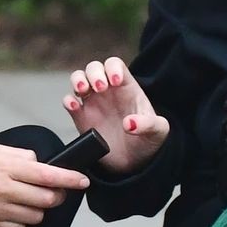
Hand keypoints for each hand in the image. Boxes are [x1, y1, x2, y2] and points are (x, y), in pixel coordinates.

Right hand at [0, 145, 89, 226]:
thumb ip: (21, 156)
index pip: (49, 175)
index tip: (83, 181)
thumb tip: (41, 163)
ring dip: (38, 209)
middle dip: (56, 196)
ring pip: (36, 216)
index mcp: (8, 168)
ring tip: (27, 200)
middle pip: (47, 200)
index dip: (70, 179)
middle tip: (54, 192)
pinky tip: (12, 211)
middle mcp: (6, 190)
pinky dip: (21, 222)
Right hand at [62, 57, 169, 174]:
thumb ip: (148, 124)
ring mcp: (92, 103)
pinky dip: (68, 101)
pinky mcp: (81, 118)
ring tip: (82, 90)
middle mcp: (107, 91)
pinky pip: (69, 102)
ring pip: (78, 79)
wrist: (134, 161)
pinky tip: (74, 106)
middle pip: (94, 68)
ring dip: (77, 80)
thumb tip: (129, 123)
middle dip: (94, 73)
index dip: (113, 68)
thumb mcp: (158, 131)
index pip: (115, 65)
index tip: (116, 81)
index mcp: (126, 87)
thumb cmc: (148, 140)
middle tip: (100, 88)